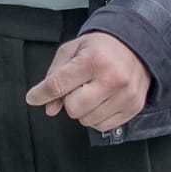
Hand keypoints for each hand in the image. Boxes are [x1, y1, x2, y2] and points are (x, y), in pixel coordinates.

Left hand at [25, 32, 151, 133]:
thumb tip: (49, 107)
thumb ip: (55, 75)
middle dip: (70, 99)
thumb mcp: (74, 50)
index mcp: (94, 60)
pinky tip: (104, 100)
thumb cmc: (101, 48)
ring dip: (85, 109)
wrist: (137, 45)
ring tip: (94, 91)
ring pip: (87, 120)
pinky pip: (103, 126)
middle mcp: (112, 78)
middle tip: (79, 86)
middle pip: (73, 108)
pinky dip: (98, 116)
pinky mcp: (133, 106)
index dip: (41, 94)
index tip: (33, 97)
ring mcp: (125, 94)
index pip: (58, 85)